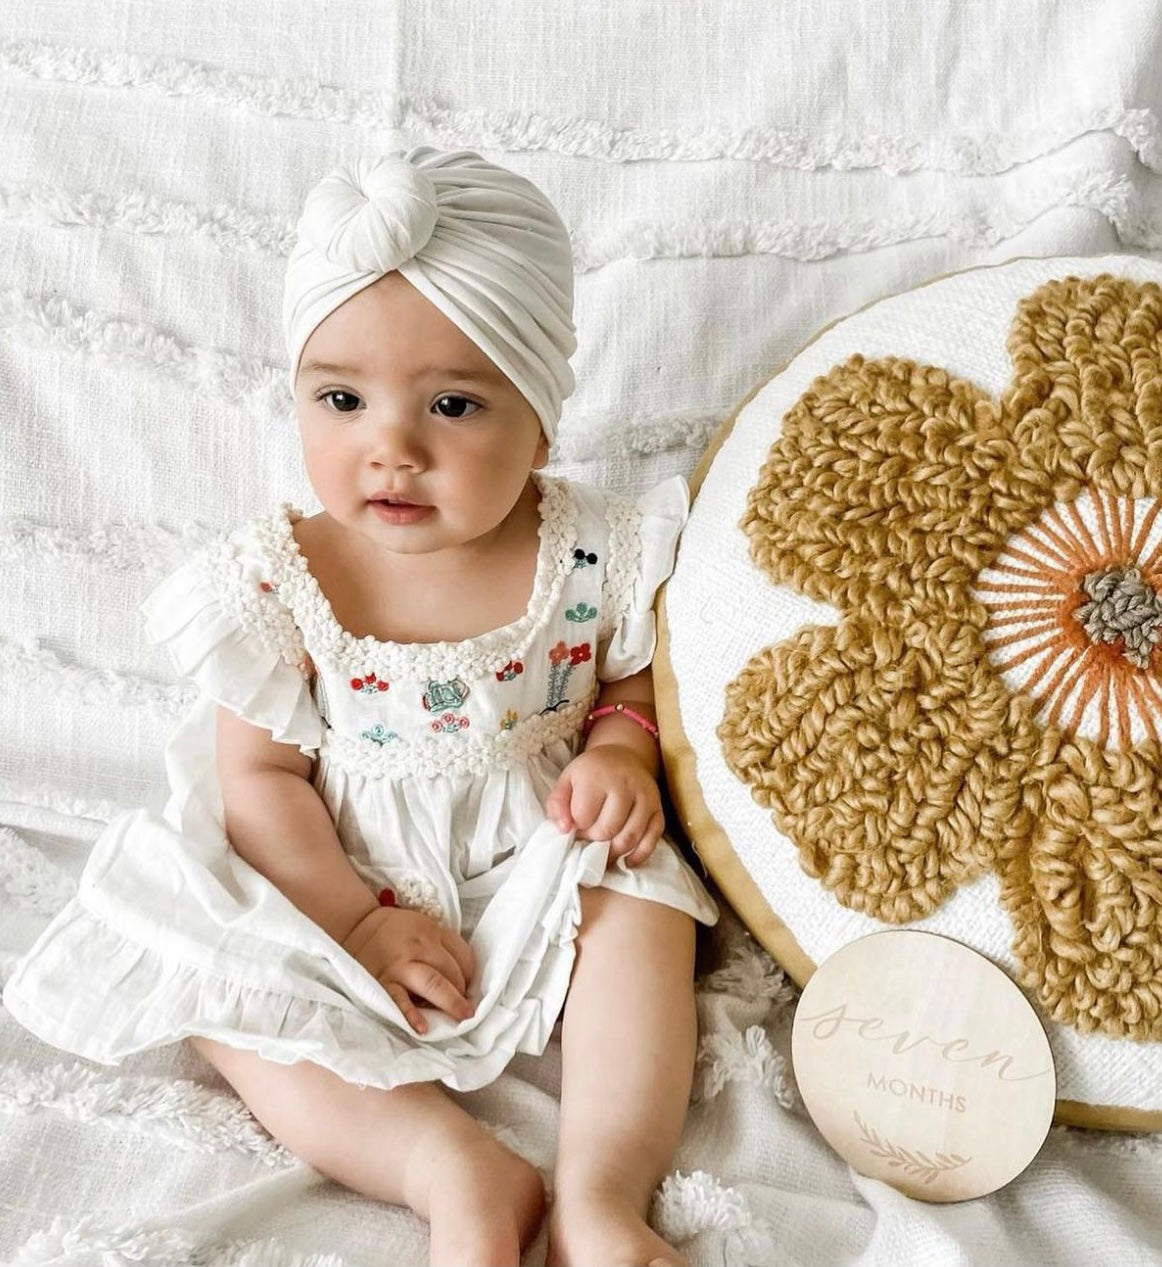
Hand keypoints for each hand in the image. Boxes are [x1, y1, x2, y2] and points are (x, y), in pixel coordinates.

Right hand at [341, 905, 475, 1033]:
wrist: (350, 927)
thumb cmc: (389, 931)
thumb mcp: (418, 926)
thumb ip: (438, 946)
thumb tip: (460, 979)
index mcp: (431, 930)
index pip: (463, 955)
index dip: (470, 974)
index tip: (469, 987)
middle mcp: (419, 946)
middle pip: (452, 971)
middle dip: (462, 992)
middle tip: (464, 1007)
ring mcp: (400, 965)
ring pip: (435, 983)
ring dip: (451, 1002)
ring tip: (460, 1018)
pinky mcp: (382, 982)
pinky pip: (400, 1000)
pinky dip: (412, 1015)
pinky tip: (423, 1028)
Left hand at [545, 744, 664, 867]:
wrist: (622, 756)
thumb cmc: (591, 773)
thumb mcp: (566, 780)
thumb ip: (557, 804)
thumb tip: (564, 829)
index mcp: (598, 776)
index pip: (583, 817)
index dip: (576, 828)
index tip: (575, 826)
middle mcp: (625, 784)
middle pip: (607, 829)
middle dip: (594, 841)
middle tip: (589, 838)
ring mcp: (646, 797)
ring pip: (630, 837)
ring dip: (613, 852)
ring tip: (603, 852)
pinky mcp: (658, 809)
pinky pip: (652, 838)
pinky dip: (639, 855)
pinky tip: (626, 859)